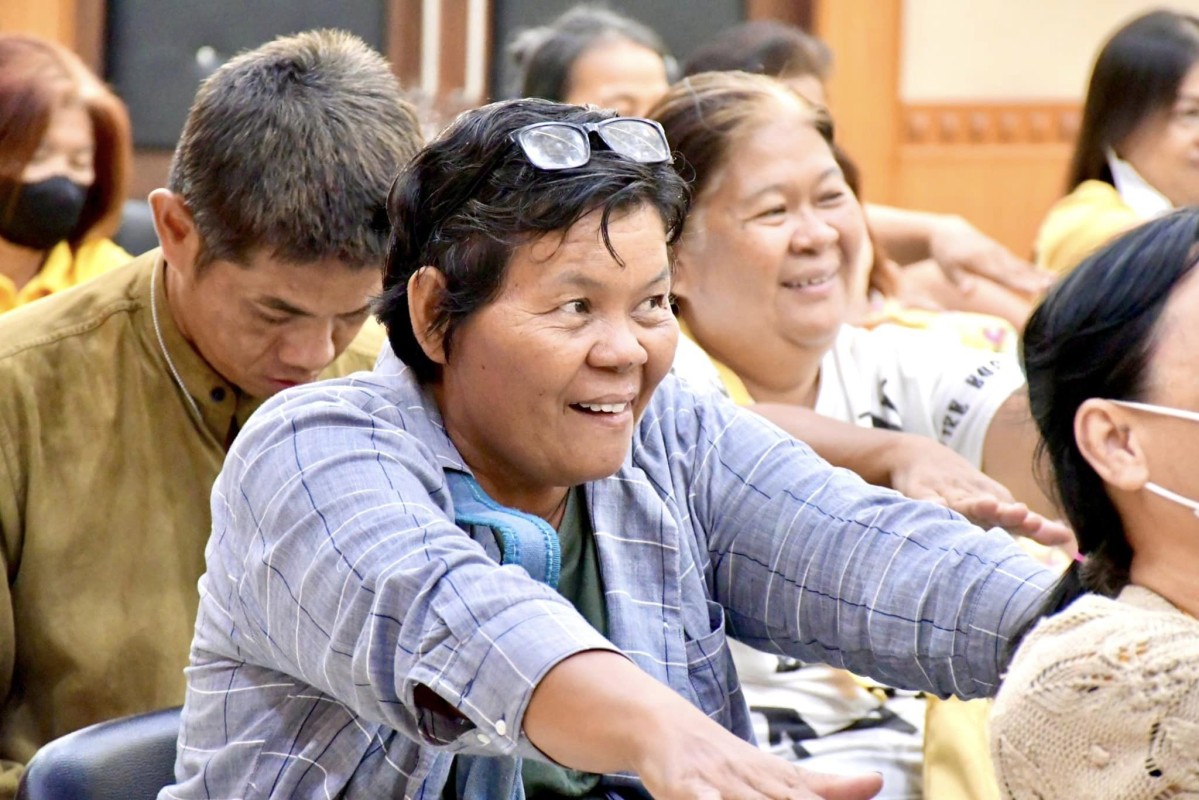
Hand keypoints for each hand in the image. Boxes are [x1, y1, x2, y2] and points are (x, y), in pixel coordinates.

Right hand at [526, 651, 882, 799]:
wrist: (655, 723)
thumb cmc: (721, 760)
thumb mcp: (774, 773)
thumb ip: (825, 784)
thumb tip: (878, 782)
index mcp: (775, 778)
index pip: (812, 796)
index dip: (837, 797)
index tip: (871, 789)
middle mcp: (750, 777)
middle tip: (842, 796)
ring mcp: (715, 779)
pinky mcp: (681, 785)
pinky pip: (695, 799)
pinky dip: (704, 799)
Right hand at [886, 434, 1073, 548]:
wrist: (919, 454)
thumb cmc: (965, 488)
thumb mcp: (996, 503)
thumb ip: (1030, 526)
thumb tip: (1069, 538)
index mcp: (992, 501)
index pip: (1015, 516)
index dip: (1029, 524)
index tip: (1045, 528)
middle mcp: (972, 496)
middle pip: (992, 507)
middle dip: (1006, 513)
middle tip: (1022, 514)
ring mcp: (947, 493)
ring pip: (963, 502)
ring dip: (975, 505)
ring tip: (988, 506)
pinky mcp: (921, 492)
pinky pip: (926, 499)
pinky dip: (932, 503)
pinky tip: (935, 506)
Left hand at [927, 216, 1052, 296]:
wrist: (948, 231)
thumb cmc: (946, 254)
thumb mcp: (947, 268)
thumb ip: (960, 280)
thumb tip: (968, 293)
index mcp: (981, 261)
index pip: (1003, 275)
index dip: (1019, 283)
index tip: (1035, 289)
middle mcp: (994, 256)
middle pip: (1017, 270)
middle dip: (1035, 278)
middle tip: (1053, 286)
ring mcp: (1000, 253)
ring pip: (1022, 266)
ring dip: (1039, 274)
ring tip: (1056, 281)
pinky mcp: (1002, 253)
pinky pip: (1020, 263)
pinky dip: (1034, 270)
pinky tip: (1048, 276)